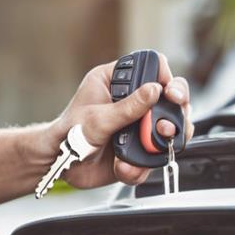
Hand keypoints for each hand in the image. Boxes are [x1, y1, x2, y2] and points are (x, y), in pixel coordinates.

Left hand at [44, 54, 193, 187]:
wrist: (60, 166)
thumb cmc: (67, 135)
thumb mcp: (97, 119)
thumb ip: (127, 107)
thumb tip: (154, 91)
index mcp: (115, 81)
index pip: (151, 68)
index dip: (165, 78)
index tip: (168, 91)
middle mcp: (131, 101)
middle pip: (170, 99)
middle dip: (174, 113)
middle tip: (166, 125)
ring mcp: (138, 125)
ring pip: (170, 128)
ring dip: (163, 142)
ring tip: (148, 147)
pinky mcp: (140, 147)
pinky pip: (156, 155)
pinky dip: (144, 164)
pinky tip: (125, 166)